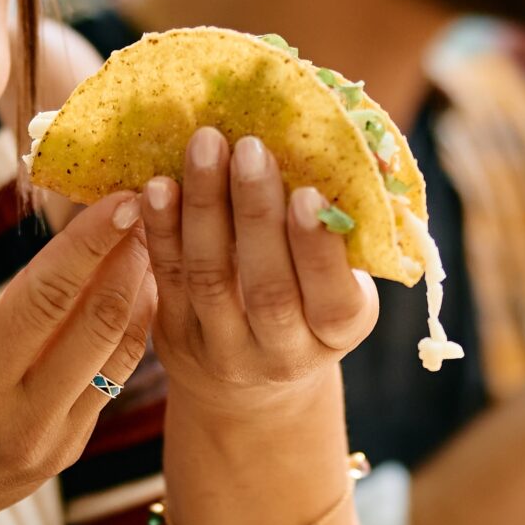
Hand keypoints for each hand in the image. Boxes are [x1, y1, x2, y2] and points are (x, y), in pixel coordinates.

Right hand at [0, 201, 155, 524]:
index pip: (45, 302)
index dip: (87, 246)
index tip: (119, 198)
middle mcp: (21, 422)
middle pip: (97, 326)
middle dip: (130, 258)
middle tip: (152, 203)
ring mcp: (53, 443)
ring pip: (118, 356)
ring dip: (141, 291)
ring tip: (155, 234)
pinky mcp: (69, 452)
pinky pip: (111, 380)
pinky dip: (128, 329)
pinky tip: (136, 286)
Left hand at [137, 127, 378, 417]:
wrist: (251, 379)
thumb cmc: (310, 301)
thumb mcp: (344, 280)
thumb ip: (347, 228)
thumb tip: (365, 150)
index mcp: (337, 334)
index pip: (333, 302)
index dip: (319, 251)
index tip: (308, 194)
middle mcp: (282, 353)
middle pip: (267, 289)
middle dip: (257, 213)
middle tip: (250, 149)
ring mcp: (223, 348)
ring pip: (211, 278)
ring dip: (206, 206)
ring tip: (206, 145)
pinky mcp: (175, 334)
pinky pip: (168, 277)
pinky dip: (161, 228)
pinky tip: (159, 185)